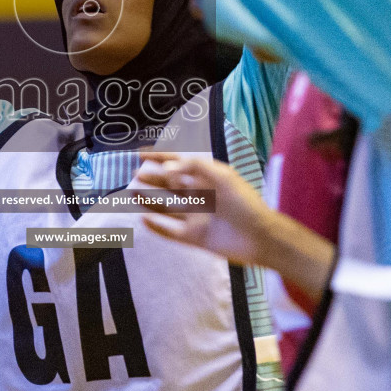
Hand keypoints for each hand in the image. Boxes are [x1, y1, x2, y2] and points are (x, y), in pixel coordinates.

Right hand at [137, 152, 280, 267]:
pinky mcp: (194, 237)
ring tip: (132, 194)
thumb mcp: (222, 176)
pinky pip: (170, 232)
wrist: (259, 237)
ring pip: (167, 207)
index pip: (179, 164)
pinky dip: (157, 227)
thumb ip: (195, 167)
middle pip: (170, 184)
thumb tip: (168, 167)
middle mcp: (200, 196)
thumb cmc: (244, 203)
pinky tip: (144, 220)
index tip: (140, 153)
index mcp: (207, 179)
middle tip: (135, 173)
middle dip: (153, 178)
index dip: (160, 157)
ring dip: (150, 200)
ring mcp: (196, 217)